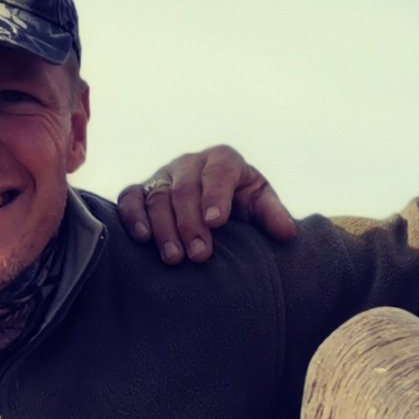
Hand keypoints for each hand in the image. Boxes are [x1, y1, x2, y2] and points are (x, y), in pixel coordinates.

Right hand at [116, 147, 298, 264]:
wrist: (216, 206)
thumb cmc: (242, 204)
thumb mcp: (260, 205)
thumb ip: (273, 215)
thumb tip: (288, 233)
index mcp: (223, 160)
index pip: (218, 172)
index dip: (216, 196)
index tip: (216, 223)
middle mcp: (190, 163)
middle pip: (185, 188)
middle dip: (191, 223)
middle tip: (200, 255)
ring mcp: (164, 176)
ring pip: (158, 197)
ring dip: (164, 228)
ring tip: (174, 258)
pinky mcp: (142, 190)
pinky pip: (131, 198)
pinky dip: (133, 216)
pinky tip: (142, 238)